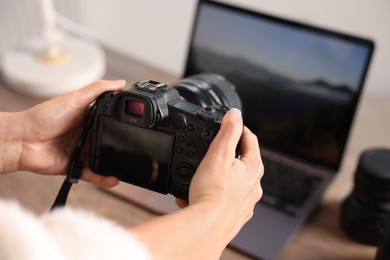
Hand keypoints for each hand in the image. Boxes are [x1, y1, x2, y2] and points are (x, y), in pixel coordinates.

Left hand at [1, 80, 124, 187]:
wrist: (22, 140)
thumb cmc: (43, 116)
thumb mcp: (74, 98)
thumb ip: (98, 90)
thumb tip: (121, 83)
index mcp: (88, 116)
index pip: (110, 119)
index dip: (122, 121)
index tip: (136, 122)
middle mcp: (86, 133)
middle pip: (109, 140)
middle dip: (120, 144)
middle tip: (133, 146)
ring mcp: (81, 150)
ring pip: (103, 158)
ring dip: (113, 162)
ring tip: (126, 164)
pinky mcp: (75, 166)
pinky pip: (93, 174)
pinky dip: (104, 179)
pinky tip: (114, 178)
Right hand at [177, 108, 262, 238]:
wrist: (207, 227)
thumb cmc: (213, 193)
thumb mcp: (218, 153)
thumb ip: (228, 131)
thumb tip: (235, 113)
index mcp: (253, 167)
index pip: (249, 138)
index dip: (237, 127)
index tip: (227, 124)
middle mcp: (254, 185)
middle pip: (242, 160)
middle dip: (227, 153)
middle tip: (212, 149)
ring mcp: (245, 201)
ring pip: (232, 180)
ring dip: (218, 174)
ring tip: (201, 174)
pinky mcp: (234, 214)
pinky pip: (223, 198)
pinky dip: (212, 193)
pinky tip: (195, 195)